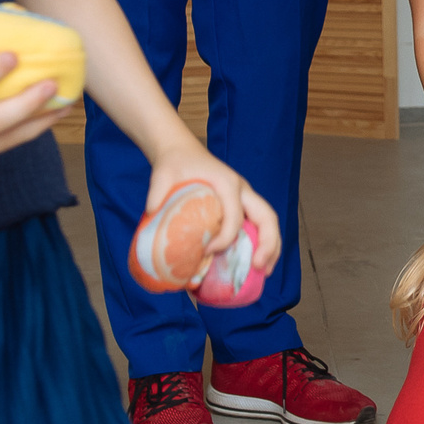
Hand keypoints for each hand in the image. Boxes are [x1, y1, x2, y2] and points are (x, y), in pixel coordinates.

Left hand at [145, 133, 282, 277]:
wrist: (182, 152)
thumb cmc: (176, 164)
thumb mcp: (163, 174)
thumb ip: (157, 190)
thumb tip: (151, 212)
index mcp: (227, 183)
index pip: (235, 216)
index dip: (225, 238)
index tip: (206, 252)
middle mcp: (242, 190)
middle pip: (267, 218)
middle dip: (267, 244)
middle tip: (258, 268)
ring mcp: (245, 197)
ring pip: (268, 222)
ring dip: (271, 247)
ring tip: (264, 272)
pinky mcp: (241, 205)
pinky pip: (259, 224)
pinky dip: (263, 243)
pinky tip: (255, 263)